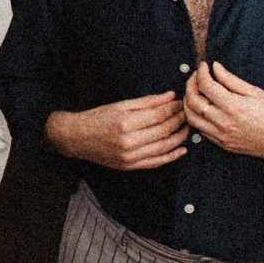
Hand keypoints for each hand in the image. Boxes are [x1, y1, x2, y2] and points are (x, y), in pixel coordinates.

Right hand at [44, 92, 186, 171]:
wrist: (77, 138)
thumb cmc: (97, 118)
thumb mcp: (120, 105)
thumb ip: (147, 102)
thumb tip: (170, 96)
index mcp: (125, 123)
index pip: (159, 115)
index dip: (173, 108)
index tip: (180, 103)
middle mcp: (128, 142)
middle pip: (164, 131)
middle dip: (179, 120)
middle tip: (185, 113)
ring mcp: (130, 156)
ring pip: (164, 147)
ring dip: (180, 138)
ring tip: (186, 128)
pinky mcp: (130, 166)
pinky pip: (156, 162)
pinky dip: (172, 156)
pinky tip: (182, 149)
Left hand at [184, 61, 263, 170]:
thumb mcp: (256, 93)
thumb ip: (231, 80)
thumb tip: (215, 67)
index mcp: (234, 107)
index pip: (206, 86)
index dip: (201, 73)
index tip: (204, 66)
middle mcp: (225, 123)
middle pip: (194, 102)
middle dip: (190, 85)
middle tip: (196, 77)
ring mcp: (222, 136)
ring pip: (192, 118)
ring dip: (189, 103)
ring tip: (195, 92)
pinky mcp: (224, 145)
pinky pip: (201, 130)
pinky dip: (197, 118)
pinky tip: (203, 109)